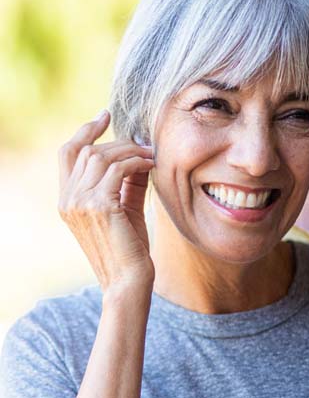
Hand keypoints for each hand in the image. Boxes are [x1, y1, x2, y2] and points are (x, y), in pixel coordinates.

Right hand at [58, 110, 154, 292]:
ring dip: (130, 151)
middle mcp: (68, 200)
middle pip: (88, 151)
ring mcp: (79, 203)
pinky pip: (118, 169)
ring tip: (151, 156)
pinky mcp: (99, 206)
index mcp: (67, 201)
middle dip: (119, 143)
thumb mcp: (125, 209)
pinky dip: (136, 162)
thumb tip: (137, 153)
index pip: (68, 153)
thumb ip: (126, 182)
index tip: (105, 115)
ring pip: (102, 156)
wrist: (129, 282)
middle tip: (145, 145)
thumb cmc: (129, 250)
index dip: (84, 130)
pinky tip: (151, 166)